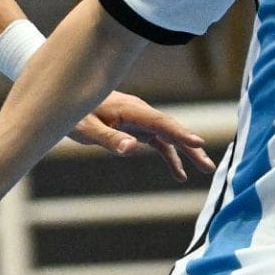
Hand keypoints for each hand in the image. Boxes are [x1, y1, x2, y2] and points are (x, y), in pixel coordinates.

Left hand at [66, 91, 212, 181]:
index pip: (160, 122)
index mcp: (130, 109)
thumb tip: (131, 149)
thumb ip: (110, 138)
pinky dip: (170, 156)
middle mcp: (140, 112)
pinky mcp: (136, 128)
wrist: (66, 101)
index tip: (198, 142)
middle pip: (170, 129)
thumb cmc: (75, 114)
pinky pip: (158, 142)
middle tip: (208, 166)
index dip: (179, 132)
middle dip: (191, 145)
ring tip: (205, 168)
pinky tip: (179, 174)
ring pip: (168, 136)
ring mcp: (140, 120)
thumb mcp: (87, 128)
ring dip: (186, 152)